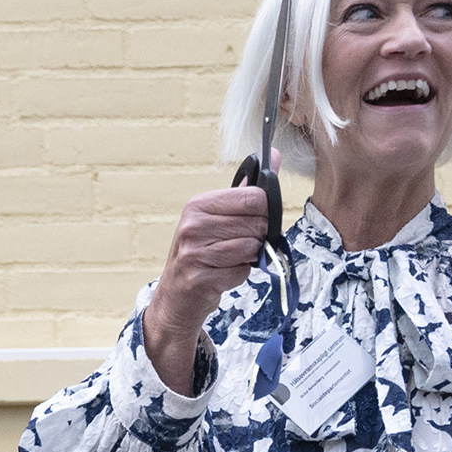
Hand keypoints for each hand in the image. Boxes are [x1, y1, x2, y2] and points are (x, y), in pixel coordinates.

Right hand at [138, 187, 276, 396]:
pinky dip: (238, 276)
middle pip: (257, 223)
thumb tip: (275, 155)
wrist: (176, 296)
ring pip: (251, 248)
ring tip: (229, 260)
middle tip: (238, 246)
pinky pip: (241, 272)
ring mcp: (193, 252)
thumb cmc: (202, 253)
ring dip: (248, 258)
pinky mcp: (198, 278)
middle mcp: (192, 225)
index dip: (264, 212)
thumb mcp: (219, 217)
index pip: (254, 197)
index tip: (252, 222)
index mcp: (198, 205)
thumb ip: (248, 189)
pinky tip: (222, 275)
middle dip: (257, 237)